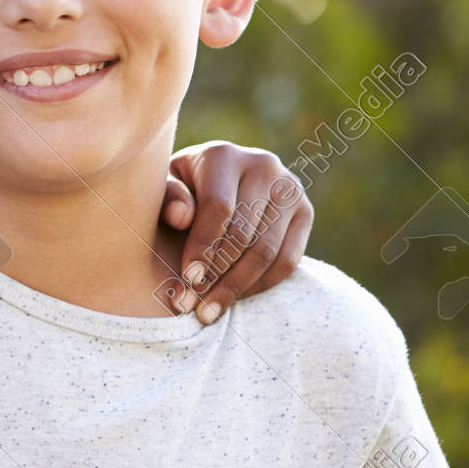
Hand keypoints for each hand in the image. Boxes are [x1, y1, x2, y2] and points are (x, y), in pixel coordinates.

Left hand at [162, 141, 312, 323]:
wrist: (214, 180)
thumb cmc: (180, 189)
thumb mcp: (163, 188)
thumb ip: (167, 199)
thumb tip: (181, 217)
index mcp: (223, 155)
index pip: (218, 209)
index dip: (203, 247)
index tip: (187, 280)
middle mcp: (263, 165)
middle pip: (244, 234)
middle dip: (216, 276)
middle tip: (191, 307)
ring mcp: (289, 188)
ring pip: (267, 251)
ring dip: (237, 287)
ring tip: (208, 312)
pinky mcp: (305, 211)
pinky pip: (288, 259)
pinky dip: (260, 285)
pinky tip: (233, 299)